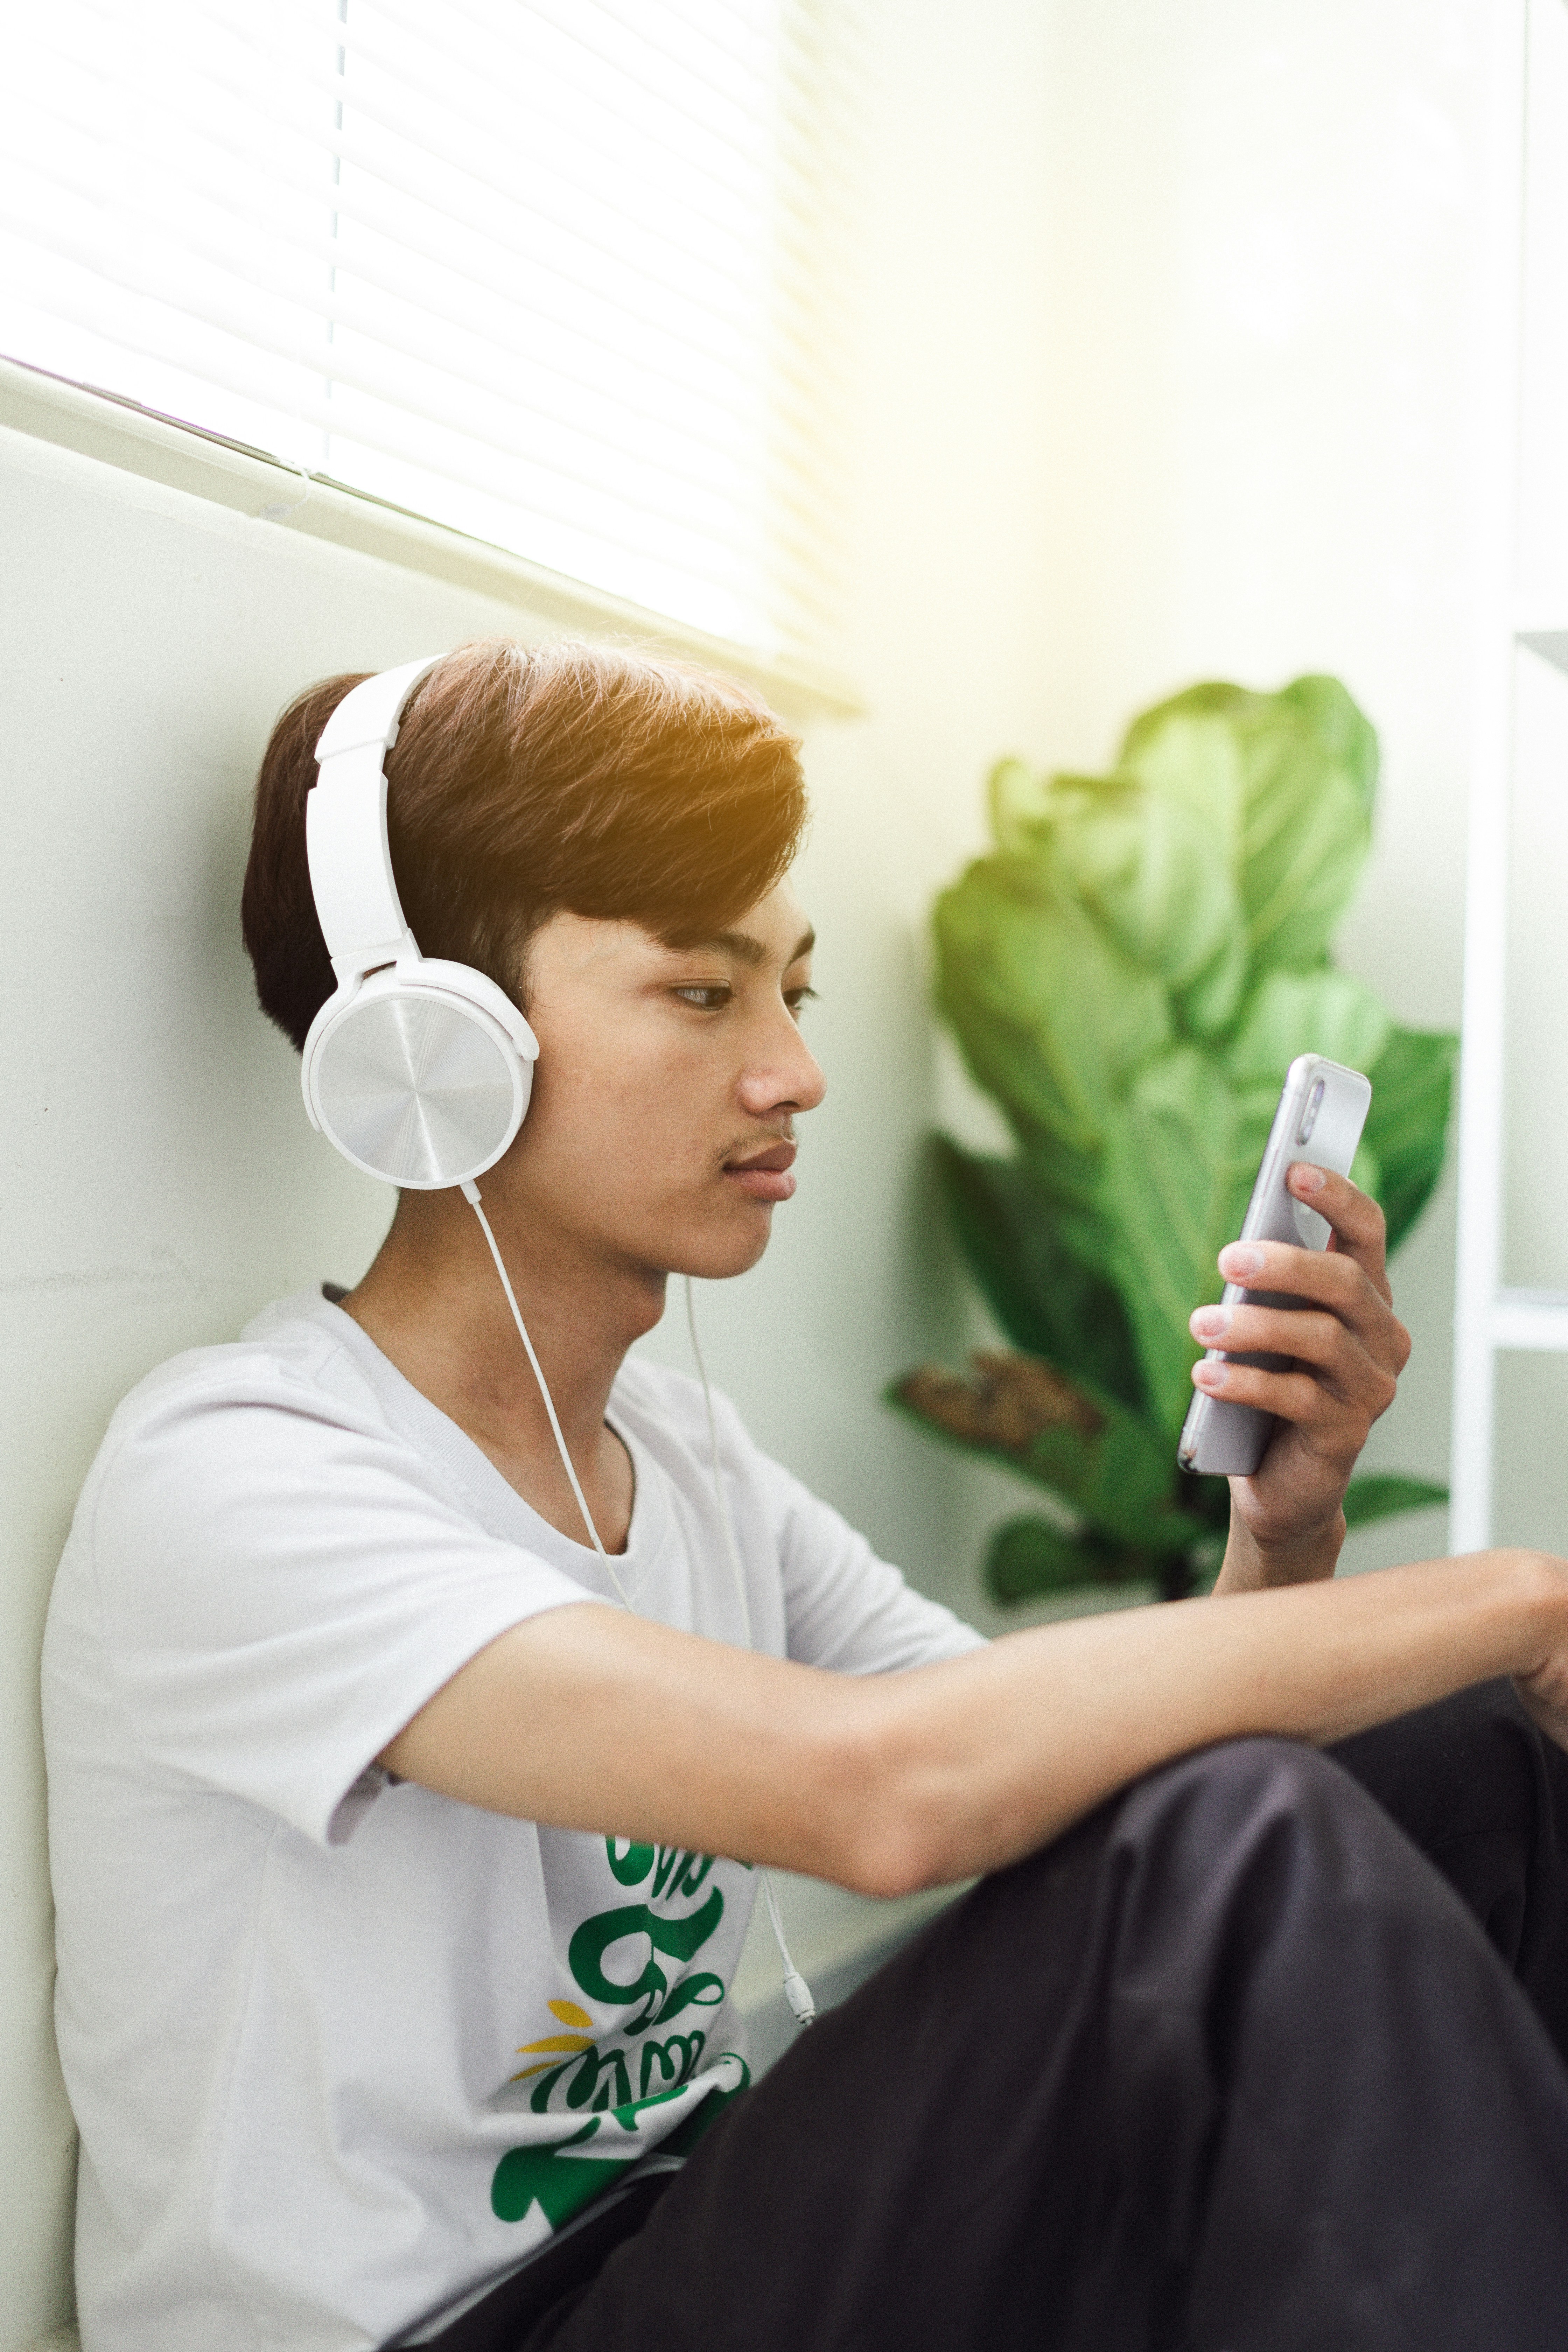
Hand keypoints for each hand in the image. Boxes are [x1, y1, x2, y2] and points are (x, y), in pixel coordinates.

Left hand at [1191, 1165, 1410, 1590]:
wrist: (1279, 1483)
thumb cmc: (1270, 1388)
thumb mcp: (1267, 1331)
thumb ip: (1266, 1291)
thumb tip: (1238, 1248)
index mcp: (1366, 1297)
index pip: (1367, 1232)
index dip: (1338, 1197)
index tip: (1294, 1172)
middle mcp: (1381, 1337)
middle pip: (1344, 1281)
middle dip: (1285, 1263)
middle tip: (1227, 1258)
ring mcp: (1371, 1387)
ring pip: (1321, 1337)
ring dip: (1254, 1327)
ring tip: (1200, 1325)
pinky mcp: (1348, 1432)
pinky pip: (1298, 1397)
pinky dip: (1246, 1382)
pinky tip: (1206, 1377)